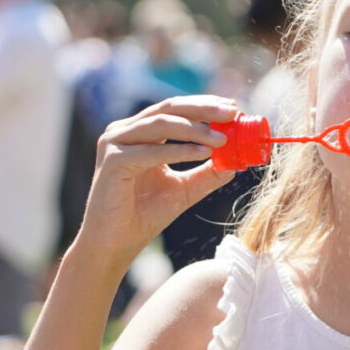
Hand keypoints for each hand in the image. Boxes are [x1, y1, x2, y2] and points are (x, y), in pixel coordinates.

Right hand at [76, 96, 241, 262]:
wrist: (114, 244)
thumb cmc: (144, 215)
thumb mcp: (184, 189)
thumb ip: (207, 173)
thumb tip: (237, 161)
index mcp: (139, 132)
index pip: (175, 109)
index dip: (205, 105)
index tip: (233, 109)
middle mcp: (124, 131)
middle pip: (169, 108)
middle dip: (204, 109)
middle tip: (232, 113)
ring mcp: (115, 143)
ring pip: (161, 124)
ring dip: (195, 130)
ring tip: (222, 139)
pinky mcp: (113, 161)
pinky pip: (151, 151)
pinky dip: (179, 151)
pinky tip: (204, 153)